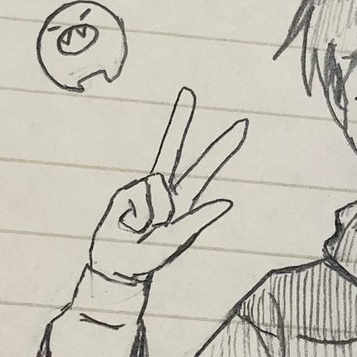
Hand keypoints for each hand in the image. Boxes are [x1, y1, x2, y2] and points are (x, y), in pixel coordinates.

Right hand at [89, 87, 247, 283]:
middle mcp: (165, 188)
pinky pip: (141, 196)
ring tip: (144, 229)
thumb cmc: (148, 257)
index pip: (206, 168)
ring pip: (159, 185)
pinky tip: (129, 224)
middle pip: (173, 148)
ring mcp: (144, 187)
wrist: (115, 266)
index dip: (223, 147)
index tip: (241, 125)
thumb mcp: (177, 241)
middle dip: (180, 119)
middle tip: (188, 90)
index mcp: (184, 199)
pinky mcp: (127, 191)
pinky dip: (137, 216)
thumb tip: (227, 201)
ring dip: (154, 214)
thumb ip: (199, 220)